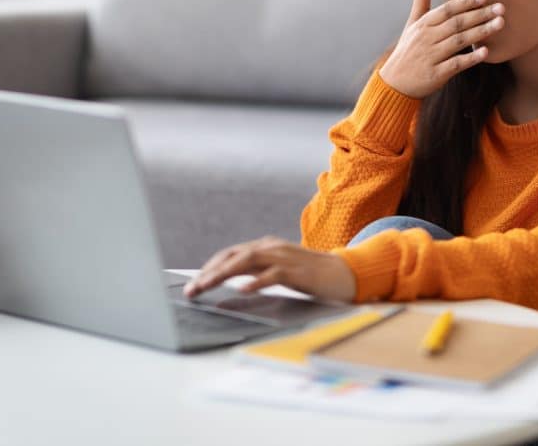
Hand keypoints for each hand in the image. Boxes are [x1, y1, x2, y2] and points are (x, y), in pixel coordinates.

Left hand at [182, 236, 356, 301]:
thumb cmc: (311, 275)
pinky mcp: (298, 271)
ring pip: (247, 261)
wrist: (345, 274)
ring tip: (206, 287)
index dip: (210, 267)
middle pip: (234, 256)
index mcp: (267, 247)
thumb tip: (234, 282)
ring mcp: (285, 257)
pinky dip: (256, 281)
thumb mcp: (279, 270)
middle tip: (192, 290)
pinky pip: (273, 275)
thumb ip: (259, 271)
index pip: (231, 253)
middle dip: (209, 272)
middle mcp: (272, 248)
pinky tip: (242, 290)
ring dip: (223, 274)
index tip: (195, 283)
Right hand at [378, 0, 504, 98]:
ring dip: (480, 32)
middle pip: (456, 23)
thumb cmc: (409, 48)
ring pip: (458, 41)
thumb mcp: (413, 21)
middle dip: (480, 14)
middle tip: (501, 8)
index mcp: (423, 24)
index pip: (447, 10)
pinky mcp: (435, 74)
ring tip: (500, 24)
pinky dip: (470, 58)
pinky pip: (455, 64)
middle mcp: (426, 38)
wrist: (395, 82)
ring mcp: (430, 56)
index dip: (466, 3)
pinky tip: (486, 52)